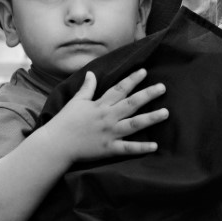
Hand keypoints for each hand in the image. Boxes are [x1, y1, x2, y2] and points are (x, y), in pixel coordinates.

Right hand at [43, 69, 167, 165]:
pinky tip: (155, 146)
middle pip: (131, 103)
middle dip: (148, 95)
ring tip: (166, 113)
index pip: (119, 89)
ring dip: (151, 118)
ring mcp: (110, 133)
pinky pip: (128, 148)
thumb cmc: (65, 122)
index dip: (132, 80)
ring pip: (134, 124)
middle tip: (163, 87)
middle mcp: (108, 117)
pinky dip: (141, 148)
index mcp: (100, 105)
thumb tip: (91, 73)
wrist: (56, 144)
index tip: (144, 71)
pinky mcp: (109, 149)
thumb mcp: (76, 101)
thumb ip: (87, 88)